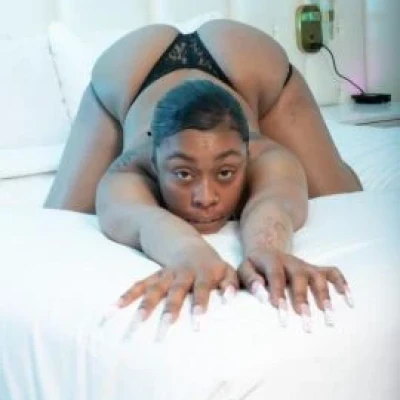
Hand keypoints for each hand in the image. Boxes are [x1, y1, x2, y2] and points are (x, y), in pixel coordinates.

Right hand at [100, 259, 237, 339]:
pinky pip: (138, 285)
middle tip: (164, 329)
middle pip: (174, 292)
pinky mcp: (153, 277)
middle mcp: (181, 273)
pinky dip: (125, 297)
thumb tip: (231, 299)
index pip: (201, 289)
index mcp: (202, 272)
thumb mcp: (227, 270)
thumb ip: (231, 284)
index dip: (200, 305)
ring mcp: (165, 274)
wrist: (189, 246)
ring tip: (134, 325)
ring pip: (153, 289)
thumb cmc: (212, 265)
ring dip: (144, 306)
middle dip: (169, 310)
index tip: (198, 324)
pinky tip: (112, 310)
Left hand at [238, 250, 352, 331]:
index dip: (278, 292)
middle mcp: (292, 261)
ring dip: (325, 295)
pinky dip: (342, 283)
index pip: (276, 275)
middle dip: (303, 299)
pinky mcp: (316, 268)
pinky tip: (348, 300)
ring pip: (319, 276)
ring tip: (329, 316)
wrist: (268, 249)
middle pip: (300, 277)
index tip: (280, 311)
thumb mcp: (244, 268)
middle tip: (306, 320)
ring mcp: (306, 265)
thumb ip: (249, 280)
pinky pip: (333, 272)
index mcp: (272, 260)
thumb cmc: (255, 266)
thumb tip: (260, 294)